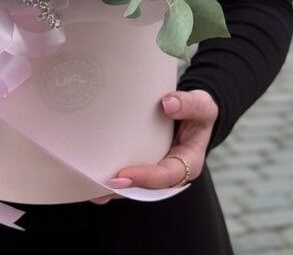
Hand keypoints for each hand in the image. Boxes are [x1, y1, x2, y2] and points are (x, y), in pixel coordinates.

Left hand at [91, 89, 216, 204]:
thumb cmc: (198, 110)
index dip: (145, 177)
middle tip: (101, 187)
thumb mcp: (202, 105)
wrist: (193, 110)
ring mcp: (156, 168)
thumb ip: (189, 104)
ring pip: (136, 185)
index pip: (166, 175)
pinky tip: (93, 176)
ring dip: (115, 188)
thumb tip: (167, 103)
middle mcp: (171, 171)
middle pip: (147, 187)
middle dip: (124, 189)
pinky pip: (130, 173)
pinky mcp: (144, 161)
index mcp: (188, 163)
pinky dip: (113, 175)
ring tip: (91, 188)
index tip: (123, 175)